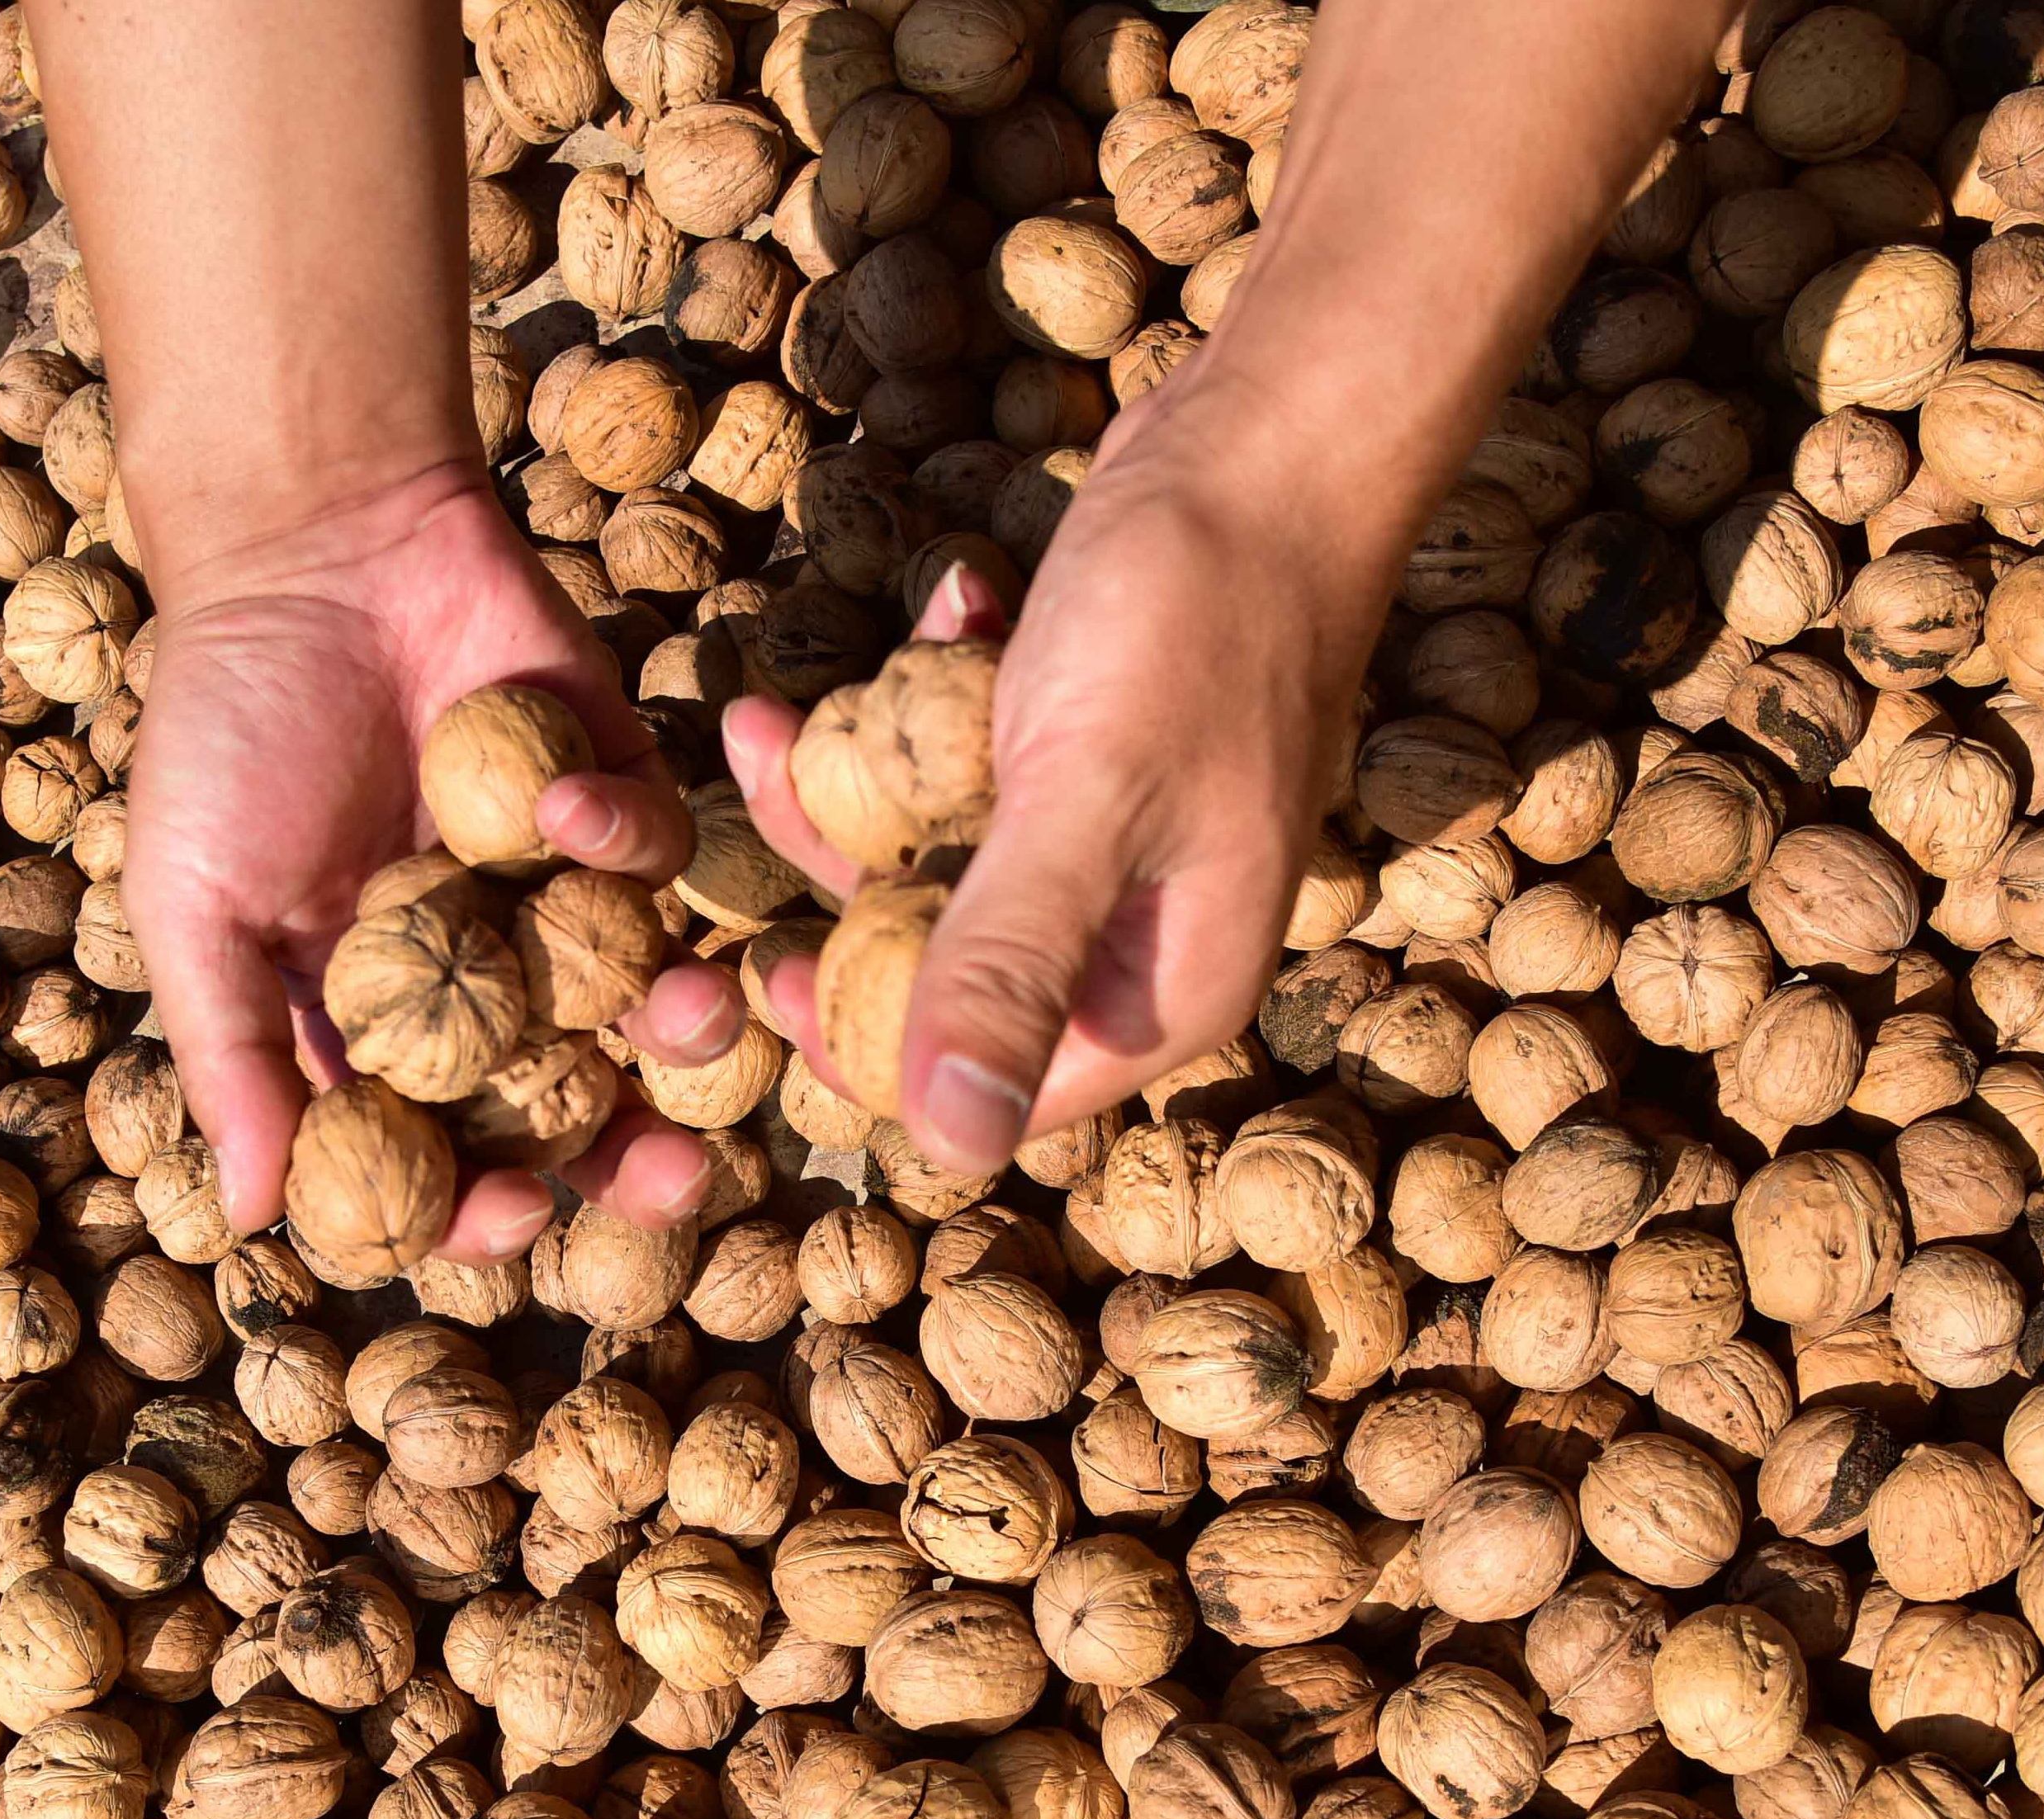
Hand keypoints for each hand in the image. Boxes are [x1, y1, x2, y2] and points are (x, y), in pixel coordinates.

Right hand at [120, 463, 744, 1260]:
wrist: (310, 548)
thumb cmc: (227, 727)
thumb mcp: (193, 901)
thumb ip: (231, 1053)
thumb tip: (249, 1215)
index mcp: (378, 1029)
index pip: (446, 1159)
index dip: (485, 1207)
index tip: (517, 1212)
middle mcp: (482, 982)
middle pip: (574, 1109)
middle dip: (635, 1154)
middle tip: (678, 1175)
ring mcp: (558, 896)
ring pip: (647, 1002)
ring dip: (683, 1025)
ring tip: (692, 1016)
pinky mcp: (618, 798)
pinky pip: (655, 858)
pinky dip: (623, 844)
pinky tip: (564, 809)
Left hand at [725, 370, 1374, 1173]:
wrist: (1279, 442)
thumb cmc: (1198, 617)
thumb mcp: (1084, 798)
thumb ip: (1011, 968)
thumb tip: (948, 1151)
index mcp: (1164, 988)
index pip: (993, 1091)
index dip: (871, 1050)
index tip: (772, 968)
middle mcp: (1142, 934)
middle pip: (949, 972)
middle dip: (841, 885)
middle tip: (764, 787)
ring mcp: (1115, 838)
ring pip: (940, 857)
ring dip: (860, 776)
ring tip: (783, 707)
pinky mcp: (1086, 750)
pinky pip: (970, 765)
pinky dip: (931, 700)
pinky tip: (949, 606)